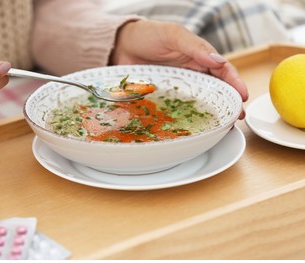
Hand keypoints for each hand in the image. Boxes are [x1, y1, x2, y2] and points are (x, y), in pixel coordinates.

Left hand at [111, 20, 247, 117]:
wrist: (121, 45)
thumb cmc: (148, 35)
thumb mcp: (173, 35)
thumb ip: (194, 47)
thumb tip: (218, 61)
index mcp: (199, 56)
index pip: (223, 70)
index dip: (235, 83)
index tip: (242, 97)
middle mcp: (192, 72)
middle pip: (216, 88)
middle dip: (228, 102)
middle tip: (235, 118)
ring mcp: (179, 85)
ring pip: (200, 99)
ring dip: (211, 112)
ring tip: (221, 125)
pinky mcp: (166, 95)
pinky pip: (179, 106)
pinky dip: (188, 115)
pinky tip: (194, 125)